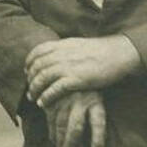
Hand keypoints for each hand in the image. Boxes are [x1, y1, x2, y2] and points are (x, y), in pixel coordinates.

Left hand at [24, 35, 140, 106]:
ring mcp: (68, 67)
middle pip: (37, 66)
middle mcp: (62, 54)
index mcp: (63, 44)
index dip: (29, 62)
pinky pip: (54, 89)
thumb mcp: (79, 44)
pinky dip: (45, 96)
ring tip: (32, 98)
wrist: (119, 54)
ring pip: (42, 78)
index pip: (38, 51)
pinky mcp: (75, 79)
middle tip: (29, 88)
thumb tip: (56, 54)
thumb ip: (66, 49)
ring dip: (34, 89)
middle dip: (30, 78)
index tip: (27, 71)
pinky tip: (42, 102)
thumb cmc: (103, 51)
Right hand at [43, 89, 107, 146]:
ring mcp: (66, 97)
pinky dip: (51, 131)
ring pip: (60, 123)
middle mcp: (81, 99)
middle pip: (76, 126)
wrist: (72, 69)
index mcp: (96, 101)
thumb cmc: (88, 91)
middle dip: (70, 144)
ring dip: (59, 140)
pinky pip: (50, 118)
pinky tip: (54, 139)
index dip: (98, 138)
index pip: (98, 122)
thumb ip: (94, 120)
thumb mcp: (96, 101)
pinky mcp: (52, 96)